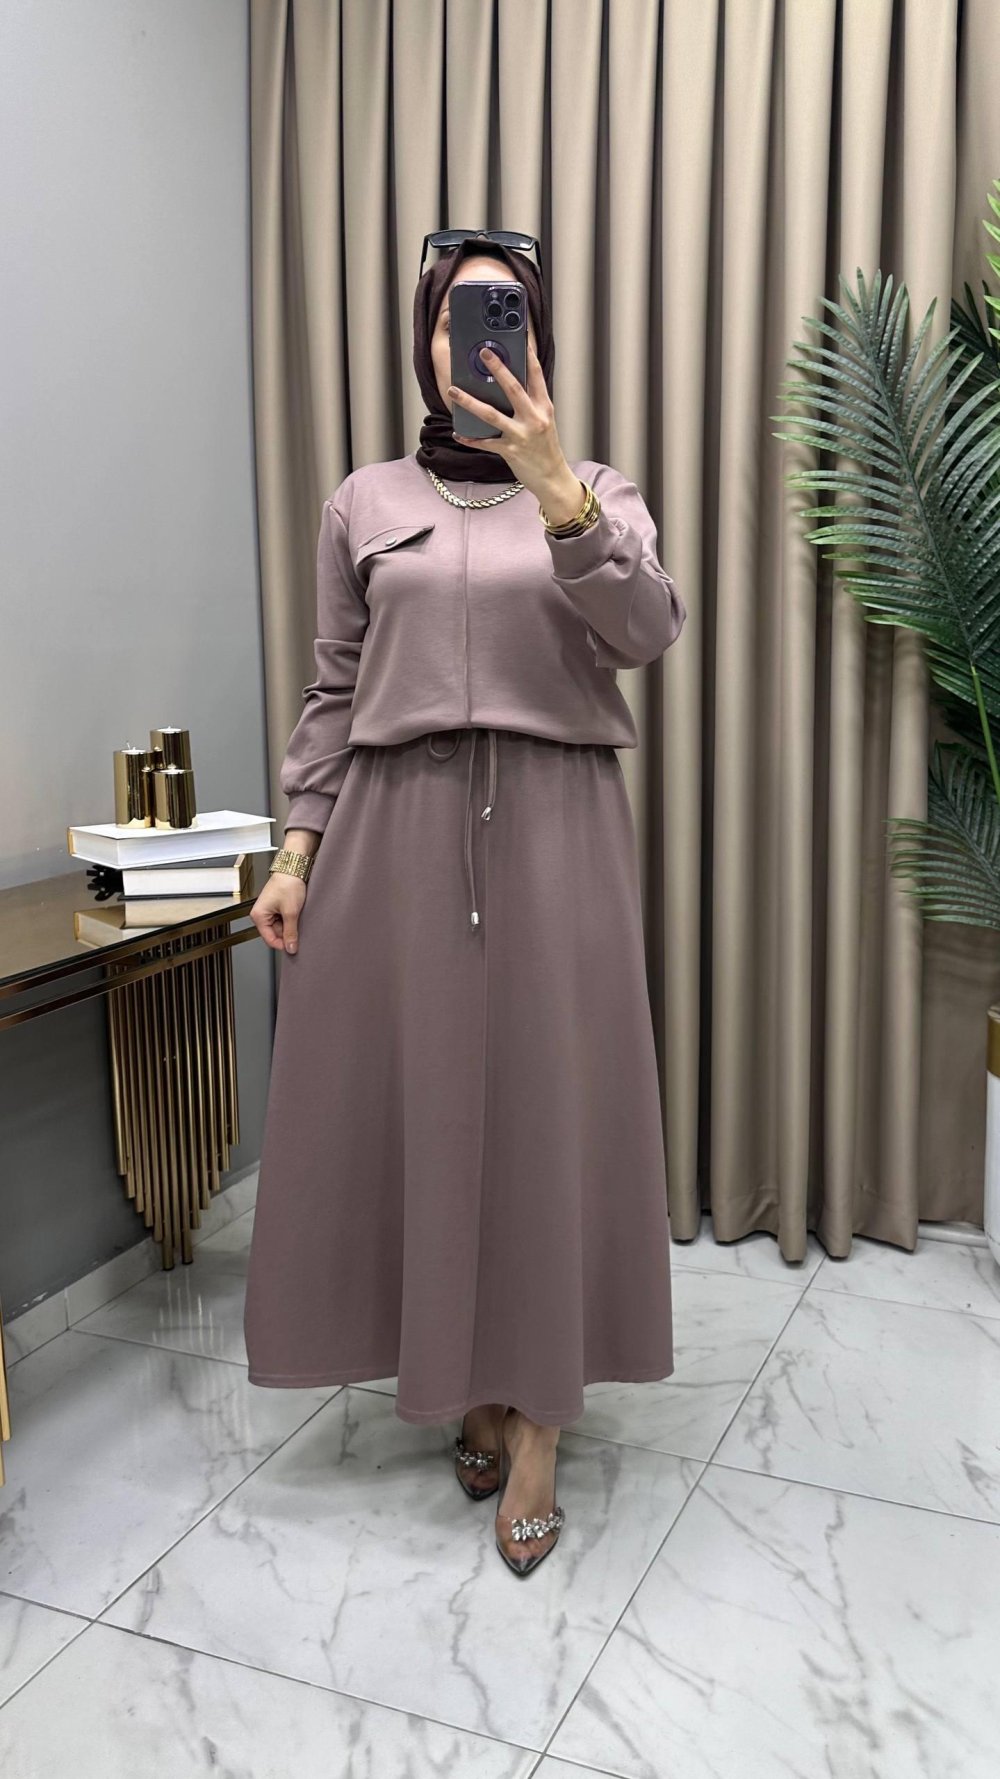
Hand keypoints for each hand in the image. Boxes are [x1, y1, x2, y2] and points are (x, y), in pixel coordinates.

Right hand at [252, 874, 306, 952]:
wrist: (293, 869)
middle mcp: (261, 914)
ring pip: (280, 927)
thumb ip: (291, 932)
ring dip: (290, 925)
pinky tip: (296, 913)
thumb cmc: (288, 884)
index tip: (294, 946)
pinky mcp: (276, 907)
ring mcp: (268, 910)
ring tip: (297, 915)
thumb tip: (291, 947)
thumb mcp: (291, 912)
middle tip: (298, 928)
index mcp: (259, 916)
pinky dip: (290, 919)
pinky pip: (283, 920)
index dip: (282, 944)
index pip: (269, 939)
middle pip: (275, 934)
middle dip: (287, 933)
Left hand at [447, 341, 577, 506]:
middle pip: (513, 388)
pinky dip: (470, 438)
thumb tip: (509, 386)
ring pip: (491, 414)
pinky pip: (485, 442)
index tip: (519, 338)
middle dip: (497, 368)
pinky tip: (458, 432)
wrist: (553, 478)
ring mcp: (521, 435)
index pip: (536, 375)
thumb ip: (530, 404)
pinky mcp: (510, 451)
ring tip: (453, 390)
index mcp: (543, 407)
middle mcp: (534, 418)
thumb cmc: (546, 448)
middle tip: (483, 352)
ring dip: (469, 402)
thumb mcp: (544, 421)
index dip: (527, 355)